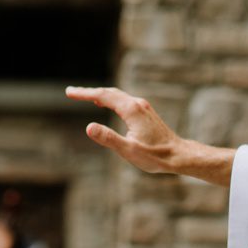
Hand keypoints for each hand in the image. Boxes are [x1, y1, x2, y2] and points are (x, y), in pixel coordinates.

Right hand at [66, 86, 233, 185]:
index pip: (102, 96)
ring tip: (84, 97)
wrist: (178, 155)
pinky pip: (123, 100)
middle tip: (71, 93)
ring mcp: (142, 107)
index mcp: (131, 110)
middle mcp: (137, 104)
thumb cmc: (155, 156)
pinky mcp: (145, 112)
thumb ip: (108, 138)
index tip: (69, 93)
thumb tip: (89, 127)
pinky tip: (106, 104)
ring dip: (99, 95)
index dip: (84, 94)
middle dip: (89, 92)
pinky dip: (110, 99)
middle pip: (109, 92)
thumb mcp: (128, 150)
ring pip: (116, 95)